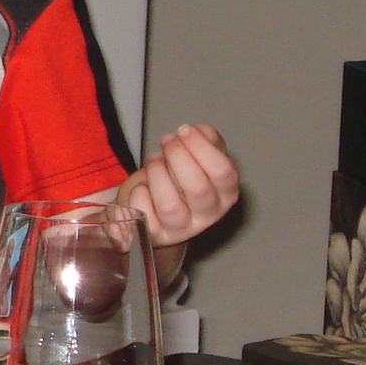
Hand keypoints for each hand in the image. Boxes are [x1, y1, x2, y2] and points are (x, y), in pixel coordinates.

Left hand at [115, 122, 238, 248]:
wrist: (154, 207)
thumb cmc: (180, 177)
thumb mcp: (198, 153)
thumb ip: (205, 137)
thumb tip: (197, 131)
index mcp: (226, 193)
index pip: (224, 173)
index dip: (201, 147)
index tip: (184, 130)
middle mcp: (208, 214)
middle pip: (197, 187)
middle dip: (177, 156)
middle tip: (167, 141)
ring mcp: (181, 228)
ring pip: (169, 204)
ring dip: (157, 173)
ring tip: (155, 160)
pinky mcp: (154, 234)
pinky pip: (143, 211)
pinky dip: (139, 191)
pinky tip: (143, 186)